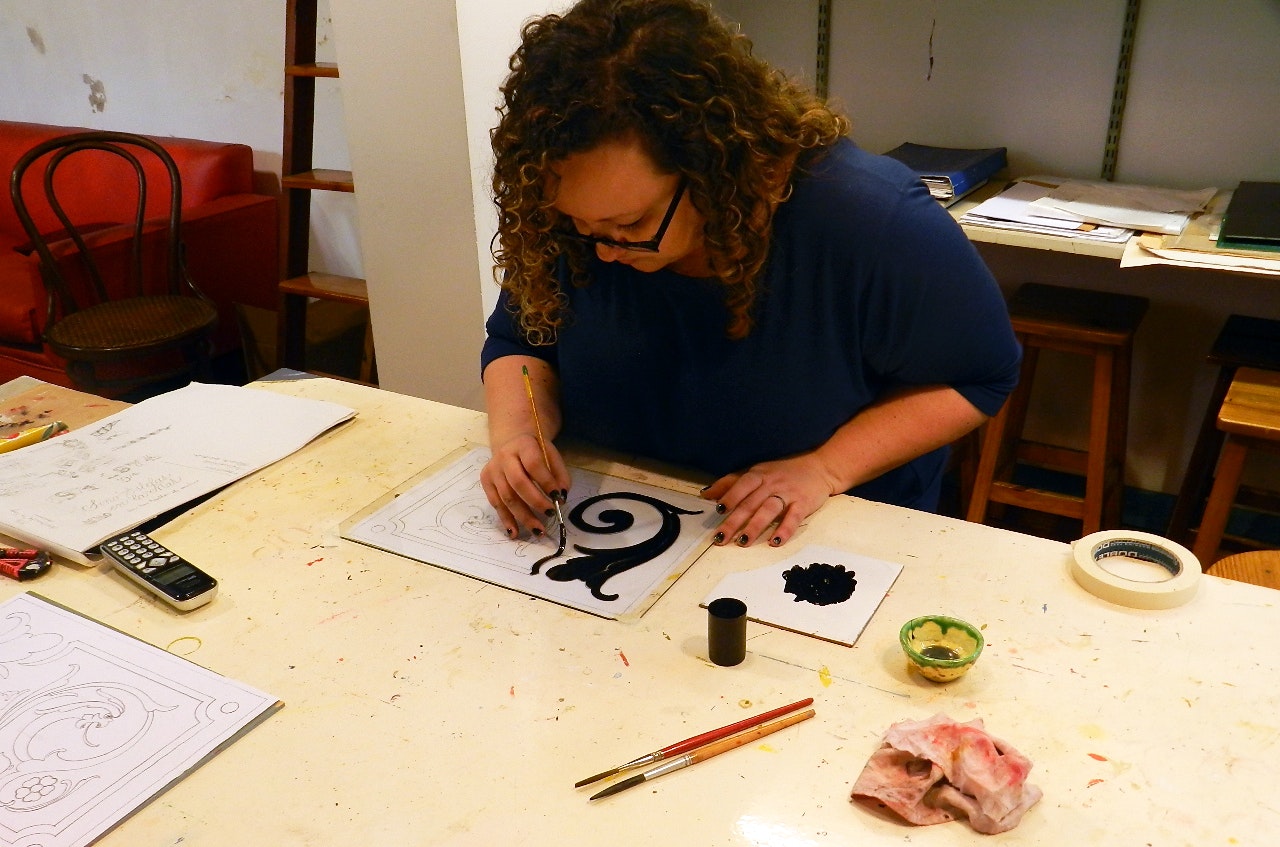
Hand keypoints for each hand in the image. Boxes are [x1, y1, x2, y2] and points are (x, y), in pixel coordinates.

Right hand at [480, 433, 571, 539]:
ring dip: (523, 517)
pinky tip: (515, 532)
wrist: (511, 444)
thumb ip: (559, 473)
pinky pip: (496, 504)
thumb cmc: (535, 452)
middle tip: (550, 514)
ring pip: (506, 497)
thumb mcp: (551, 454)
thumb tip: (561, 496)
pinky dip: (506, 520)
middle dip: (535, 502)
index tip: (558, 497)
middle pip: (518, 483)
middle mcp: (504, 456)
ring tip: (538, 530)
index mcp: (523, 445)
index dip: (546, 482)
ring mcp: (493, 470)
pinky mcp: (485, 481)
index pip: (534, 464)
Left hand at [701, 453, 837, 547]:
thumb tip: (706, 494)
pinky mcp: (803, 504)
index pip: (742, 485)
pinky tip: (775, 542)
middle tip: (721, 537)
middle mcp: (772, 483)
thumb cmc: (782, 472)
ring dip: (755, 526)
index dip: (730, 497)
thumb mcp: (757, 472)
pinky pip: (793, 518)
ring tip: (743, 542)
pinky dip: (784, 530)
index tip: (717, 511)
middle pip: (751, 502)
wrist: (820, 467)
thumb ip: (732, 482)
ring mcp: (788, 493)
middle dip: (734, 521)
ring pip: (769, 510)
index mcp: (759, 474)